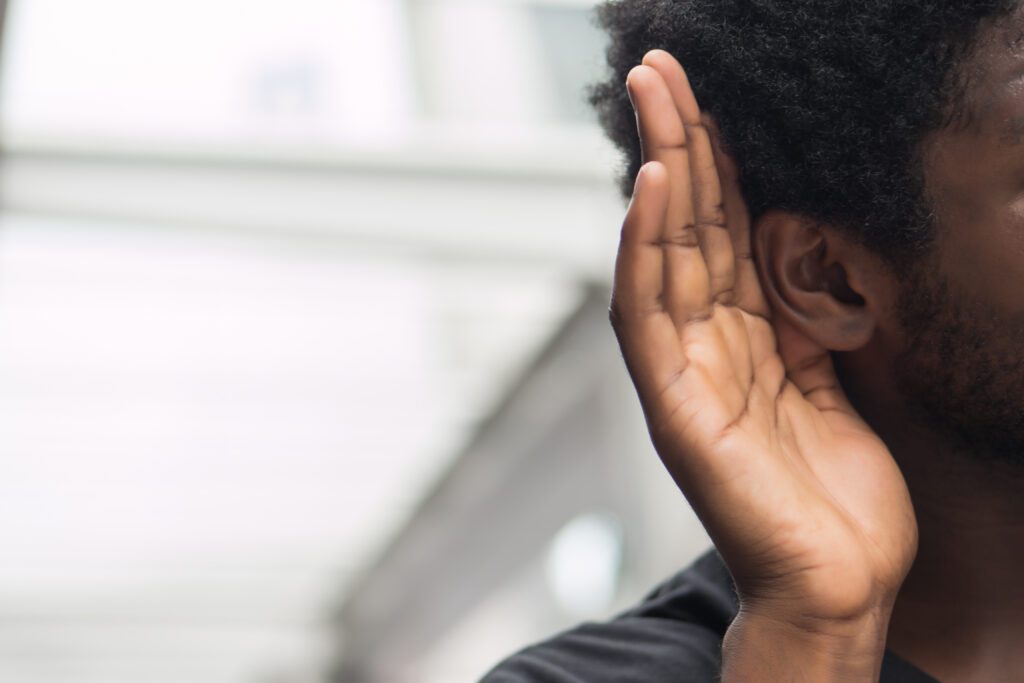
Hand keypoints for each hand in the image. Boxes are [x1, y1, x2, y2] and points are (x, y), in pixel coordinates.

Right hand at [611, 50, 917, 633]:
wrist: (835, 584)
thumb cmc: (836, 497)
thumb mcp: (832, 382)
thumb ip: (804, 315)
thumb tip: (793, 244)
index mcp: (742, 339)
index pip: (722, 232)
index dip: (715, 161)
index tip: (706, 97)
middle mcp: (704, 346)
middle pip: (687, 227)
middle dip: (678, 141)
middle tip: (661, 68)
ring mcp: (682, 374)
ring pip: (663, 254)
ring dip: (661, 171)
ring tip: (654, 97)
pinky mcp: (673, 408)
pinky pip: (650, 315)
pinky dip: (647, 249)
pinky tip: (655, 189)